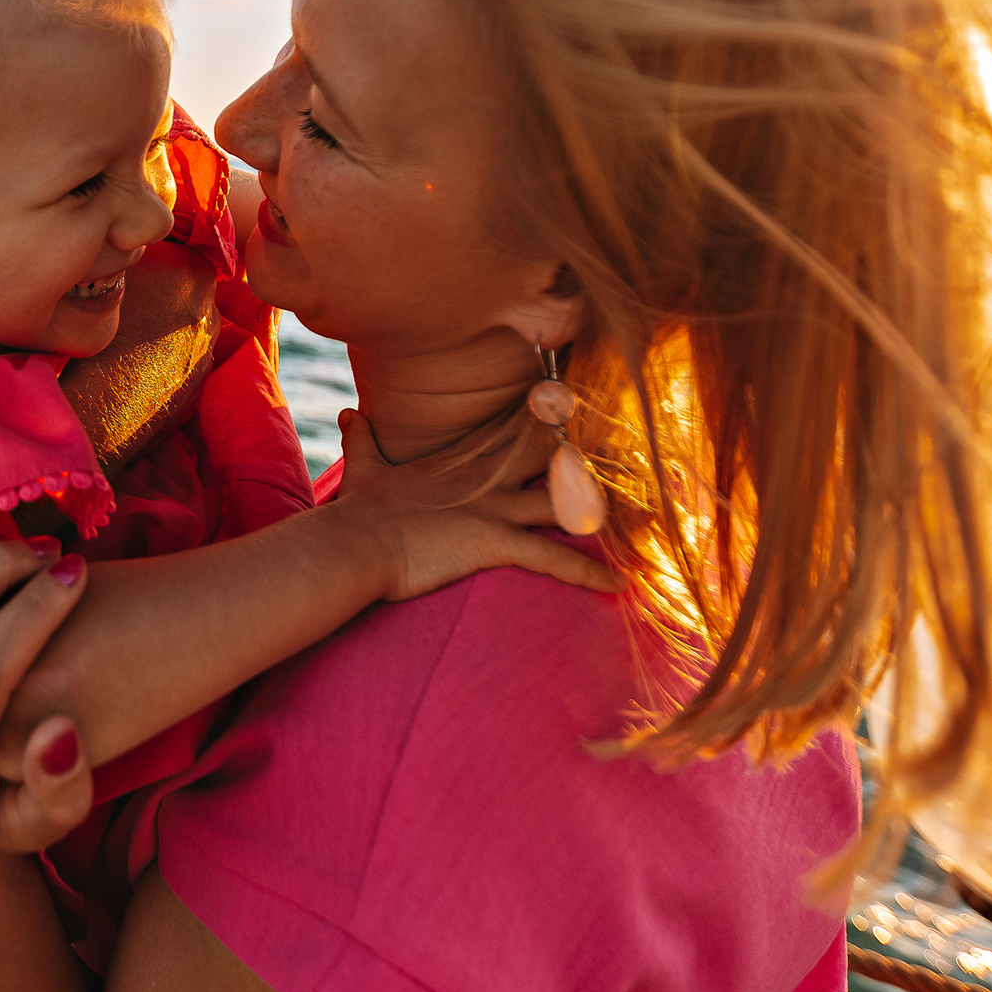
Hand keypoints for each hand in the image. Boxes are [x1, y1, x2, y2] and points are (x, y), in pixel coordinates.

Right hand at [332, 409, 621, 600]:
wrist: (354, 544)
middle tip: (631, 456)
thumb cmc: (360, 511)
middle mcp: (487, 478)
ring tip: (645, 523)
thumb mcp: (363, 469)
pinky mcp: (494, 541)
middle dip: (591, 456)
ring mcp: (493, 507)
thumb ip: (362, 440)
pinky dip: (585, 573)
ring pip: (563, 502)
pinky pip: (551, 558)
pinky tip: (617, 586)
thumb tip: (347, 413)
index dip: (551, 418)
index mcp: (462, 460)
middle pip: (552, 455)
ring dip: (602, 513)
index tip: (579, 405)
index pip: (517, 430)